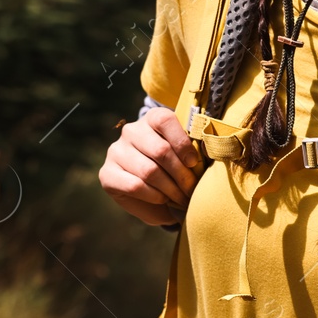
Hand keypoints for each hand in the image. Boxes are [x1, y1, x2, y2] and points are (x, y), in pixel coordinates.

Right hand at [98, 106, 201, 225]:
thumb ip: (194, 150)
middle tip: (192, 190)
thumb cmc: (174, 168)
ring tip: (183, 199)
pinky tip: (163, 199)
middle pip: (160, 150)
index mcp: (152, 118)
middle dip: (181, 174)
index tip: (194, 163)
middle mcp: (131, 131)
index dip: (182, 143)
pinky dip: (154, 196)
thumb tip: (209, 151)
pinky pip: (135, 186)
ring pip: (148, 171)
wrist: (152, 191)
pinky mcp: (107, 173)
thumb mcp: (185, 155)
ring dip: (170, 189)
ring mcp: (116, 151)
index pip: (165, 121)